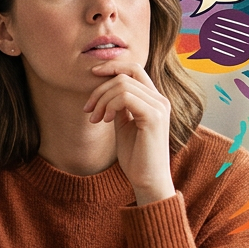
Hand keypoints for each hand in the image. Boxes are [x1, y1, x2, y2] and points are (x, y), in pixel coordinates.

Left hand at [83, 62, 173, 204]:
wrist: (147, 181)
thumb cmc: (136, 156)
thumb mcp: (124, 124)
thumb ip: (119, 105)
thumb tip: (104, 90)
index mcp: (154, 100)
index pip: (134, 69)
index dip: (112, 67)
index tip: (92, 74)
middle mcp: (160, 100)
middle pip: (125, 75)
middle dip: (100, 89)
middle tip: (88, 110)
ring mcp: (159, 107)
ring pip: (122, 85)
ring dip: (102, 100)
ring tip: (95, 119)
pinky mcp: (153, 117)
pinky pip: (125, 97)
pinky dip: (109, 106)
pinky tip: (105, 121)